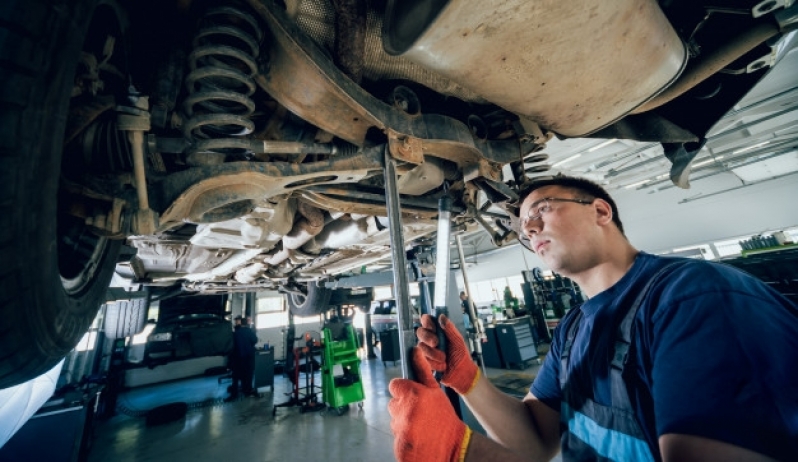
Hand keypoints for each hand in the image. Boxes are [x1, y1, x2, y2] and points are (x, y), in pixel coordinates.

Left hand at [389, 347, 472, 461]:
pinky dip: (404, 436)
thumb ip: (423, 371)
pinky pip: (396, 434)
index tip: (412, 395)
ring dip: (404, 421)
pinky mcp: (398, 444)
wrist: (453, 446)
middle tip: (419, 412)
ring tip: (420, 425)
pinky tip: (417, 436)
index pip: (394, 385)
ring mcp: (399, 429)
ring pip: (395, 419)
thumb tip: (415, 351)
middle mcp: (402, 411)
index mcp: (411, 395)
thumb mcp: (435, 391)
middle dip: (403, 406)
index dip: (403, 389)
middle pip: (394, 403)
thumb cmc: (444, 417)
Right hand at [416, 314, 478, 394]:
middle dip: (428, 337)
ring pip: (421, 346)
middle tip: (436, 343)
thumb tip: (441, 316)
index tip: (432, 328)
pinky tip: (441, 366)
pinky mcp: (424, 361)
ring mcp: (426, 350)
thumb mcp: (458, 341)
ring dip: (433, 353)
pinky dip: (433, 363)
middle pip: (420, 332)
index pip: (426, 320)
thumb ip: (450, 329)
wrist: (461, 374)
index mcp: (438, 330)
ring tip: (444, 359)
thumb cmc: (461, 356)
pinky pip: (422, 359)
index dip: (427, 322)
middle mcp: (430, 338)